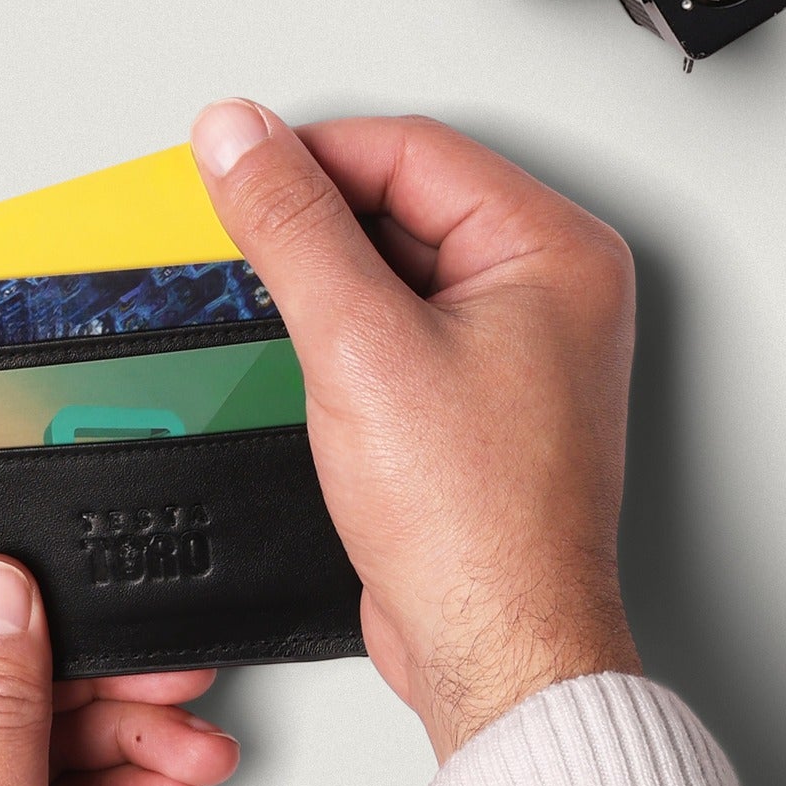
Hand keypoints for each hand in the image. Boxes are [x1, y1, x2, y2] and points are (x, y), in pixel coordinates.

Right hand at [190, 103, 639, 760]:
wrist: (495, 647)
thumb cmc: (477, 524)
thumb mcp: (358, 344)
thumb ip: (291, 226)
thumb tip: (239, 138)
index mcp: (555, 249)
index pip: (411, 150)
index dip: (309, 152)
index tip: (231, 165)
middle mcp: (551, 288)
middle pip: (404, 199)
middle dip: (314, 217)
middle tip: (239, 234)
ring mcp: (518, 345)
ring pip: (396, 263)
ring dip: (325, 275)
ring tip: (274, 307)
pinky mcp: (481, 398)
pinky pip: (400, 324)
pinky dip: (343, 328)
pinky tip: (304, 357)